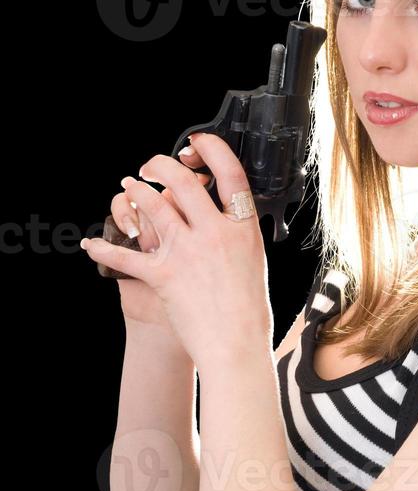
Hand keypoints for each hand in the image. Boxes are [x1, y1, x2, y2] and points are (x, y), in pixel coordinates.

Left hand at [82, 133, 273, 368]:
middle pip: (182, 182)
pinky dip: (104, 251)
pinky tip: (91, 246)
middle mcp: (215, 233)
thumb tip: (222, 216)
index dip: (212, 150)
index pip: (230, 173)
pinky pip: (125, 257)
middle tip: (150, 166)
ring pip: (152, 207)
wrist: (237, 347)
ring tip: (128, 189)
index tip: (197, 143)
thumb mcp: (254, 260)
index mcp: (243, 227)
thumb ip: (237, 234)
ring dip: (135, 194)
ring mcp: (187, 252)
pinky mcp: (163, 275)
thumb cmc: (249, 311)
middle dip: (161, 166)